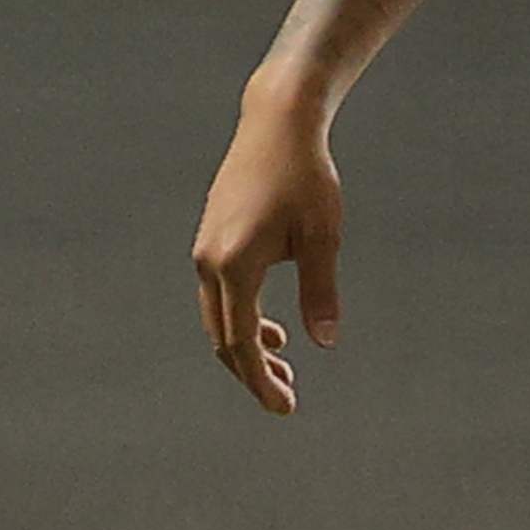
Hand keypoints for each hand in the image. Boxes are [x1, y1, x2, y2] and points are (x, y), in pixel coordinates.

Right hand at [193, 89, 346, 415]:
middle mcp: (209, 261)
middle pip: (222, 338)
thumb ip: (320, 292)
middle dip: (253, 373)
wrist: (277, 122)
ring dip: (247, 346)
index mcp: (234, 265)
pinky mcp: (211, 238)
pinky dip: (242, 319)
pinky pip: (219, 294)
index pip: (242, 342)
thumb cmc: (305, 176)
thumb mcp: (322, 237)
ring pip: (218, 317)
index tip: (285, 407)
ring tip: (284, 364)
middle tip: (286, 398)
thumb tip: (324, 342)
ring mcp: (205, 249)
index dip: (261, 380)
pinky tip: (274, 328)